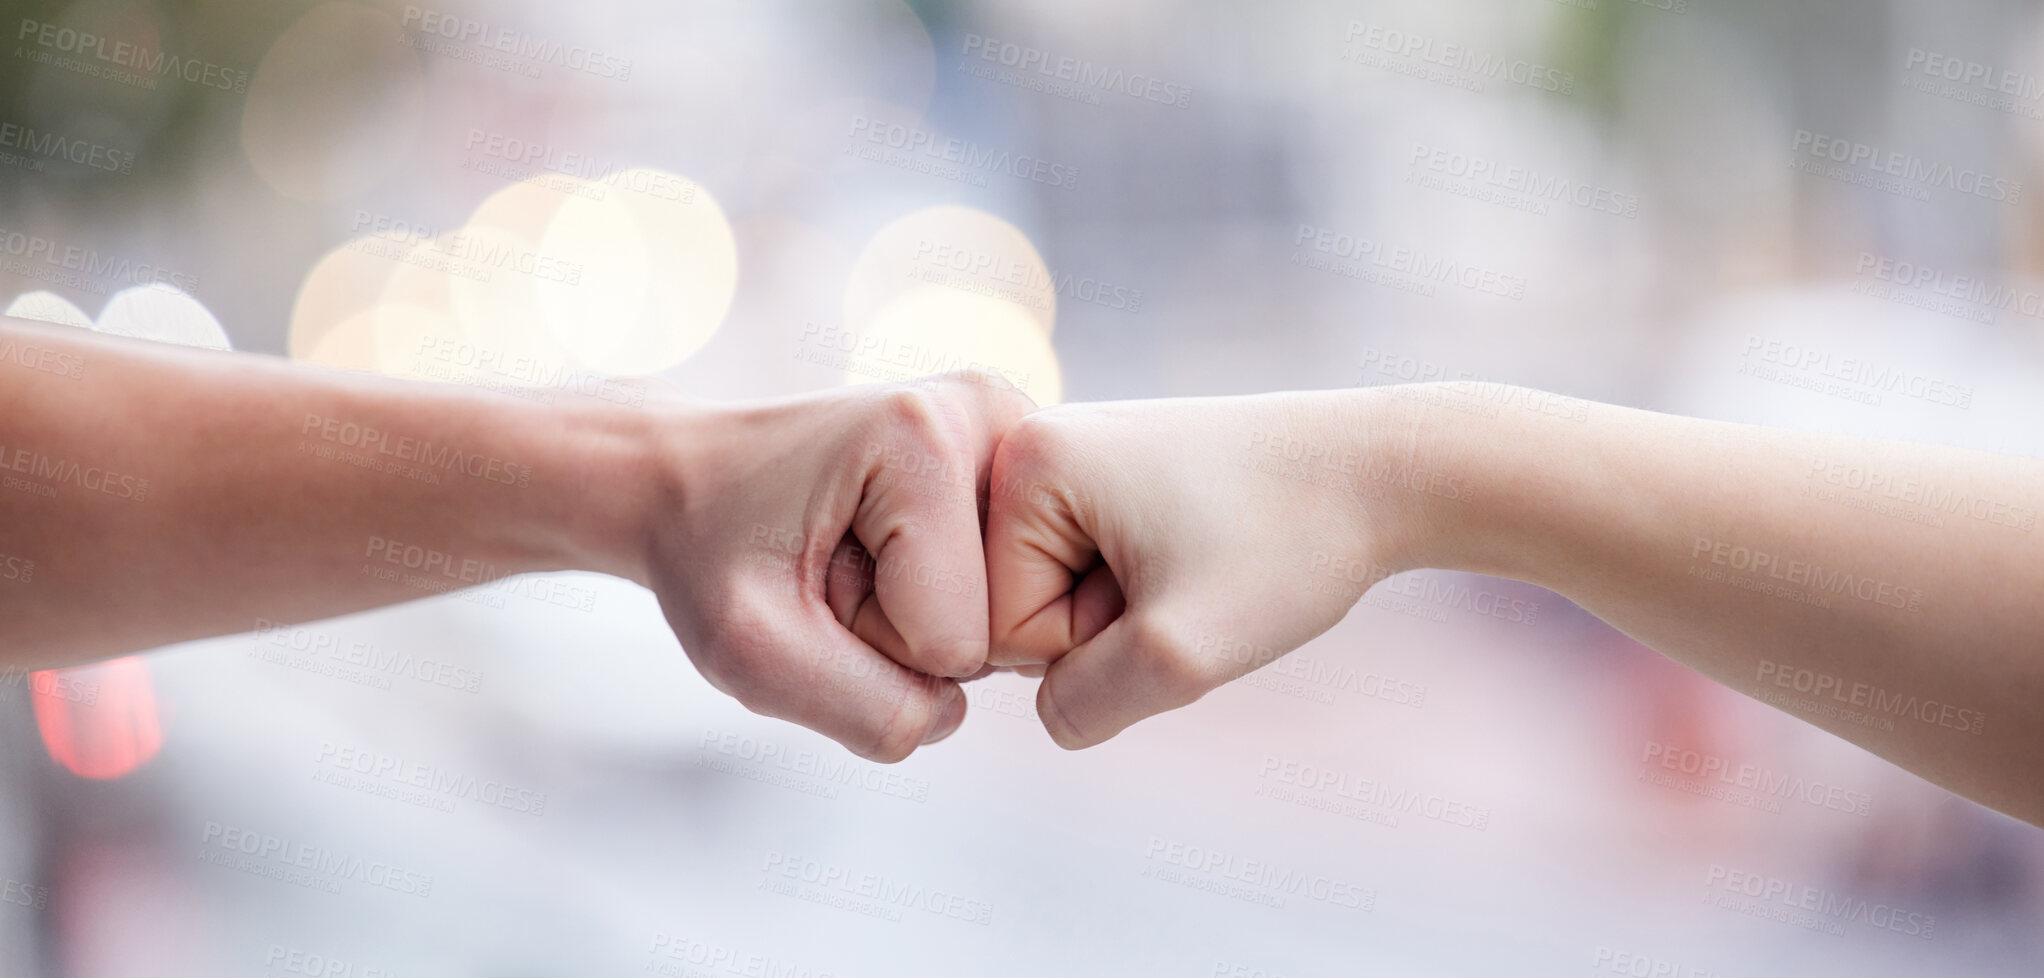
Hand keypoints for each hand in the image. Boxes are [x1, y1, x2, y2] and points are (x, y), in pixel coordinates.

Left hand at [644, 372, 1033, 760]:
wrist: (687, 477)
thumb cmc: (706, 544)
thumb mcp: (750, 652)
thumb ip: (866, 710)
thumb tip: (953, 714)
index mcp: (925, 435)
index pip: (953, 643)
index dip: (870, 642)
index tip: (814, 576)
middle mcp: (989, 414)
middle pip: (990, 625)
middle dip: (900, 627)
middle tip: (831, 567)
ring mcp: (1010, 435)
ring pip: (1000, 612)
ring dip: (917, 614)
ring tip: (853, 556)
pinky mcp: (1014, 462)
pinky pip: (1004, 588)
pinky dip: (939, 594)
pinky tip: (888, 548)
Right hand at [985, 391, 1419, 747]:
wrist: (1384, 472)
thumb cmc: (1292, 541)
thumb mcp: (1179, 653)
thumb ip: (1085, 705)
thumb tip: (1052, 714)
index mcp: (1027, 462)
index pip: (1000, 627)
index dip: (1089, 643)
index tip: (1170, 590)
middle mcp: (1031, 445)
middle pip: (1019, 610)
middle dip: (1105, 626)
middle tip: (1190, 580)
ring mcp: (1072, 458)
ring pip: (1060, 599)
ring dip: (1129, 613)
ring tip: (1202, 566)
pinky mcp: (1108, 476)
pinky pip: (1092, 574)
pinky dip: (1147, 590)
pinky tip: (1203, 558)